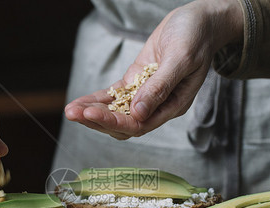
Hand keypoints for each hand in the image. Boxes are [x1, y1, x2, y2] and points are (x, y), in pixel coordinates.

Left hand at [65, 0, 242, 139]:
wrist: (199, 21)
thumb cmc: (196, 38)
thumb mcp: (181, 59)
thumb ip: (161, 87)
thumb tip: (138, 113)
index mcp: (173, 106)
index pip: (139, 124)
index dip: (113, 121)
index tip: (91, 115)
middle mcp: (158, 106)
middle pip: (123, 123)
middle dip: (96, 120)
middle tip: (72, 114)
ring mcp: (146, 94)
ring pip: (116, 112)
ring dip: (93, 112)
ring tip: (70, 111)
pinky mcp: (136, 81)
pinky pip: (114, 96)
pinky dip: (97, 99)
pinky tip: (80, 102)